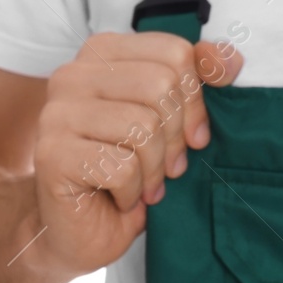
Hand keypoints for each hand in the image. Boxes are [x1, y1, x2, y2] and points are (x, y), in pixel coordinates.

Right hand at [28, 32, 244, 282]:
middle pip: (161, 86)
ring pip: (142, 127)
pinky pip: (122, 167)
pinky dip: (133, 190)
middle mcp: (73, 74)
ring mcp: (56, 113)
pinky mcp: (51, 155)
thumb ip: (196, 79)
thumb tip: (232, 60)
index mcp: (103, 52)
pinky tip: (121, 197)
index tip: (194, 133)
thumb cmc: (126, 168)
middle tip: (169, 166)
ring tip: (145, 184)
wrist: (76, 230)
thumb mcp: (169, 117)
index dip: (196, 98)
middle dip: (175, 136)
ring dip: (154, 168)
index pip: (175, 53)